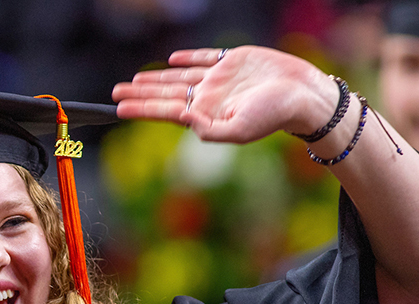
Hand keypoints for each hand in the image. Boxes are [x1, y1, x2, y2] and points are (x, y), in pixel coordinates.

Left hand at [112, 46, 337, 144]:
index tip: (118, 107)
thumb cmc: (273, 115)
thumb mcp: (238, 130)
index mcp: (205, 113)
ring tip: (135, 79)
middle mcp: (208, 97)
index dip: (141, 108)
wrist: (303, 95)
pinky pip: (204, 58)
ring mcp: (219, 79)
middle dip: (140, 93)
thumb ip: (208, 129)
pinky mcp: (233, 61)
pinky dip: (188, 58)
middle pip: (165, 93)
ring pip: (179, 76)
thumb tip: (182, 119)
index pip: (165, 111)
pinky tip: (172, 59)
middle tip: (115, 91)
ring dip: (156, 78)